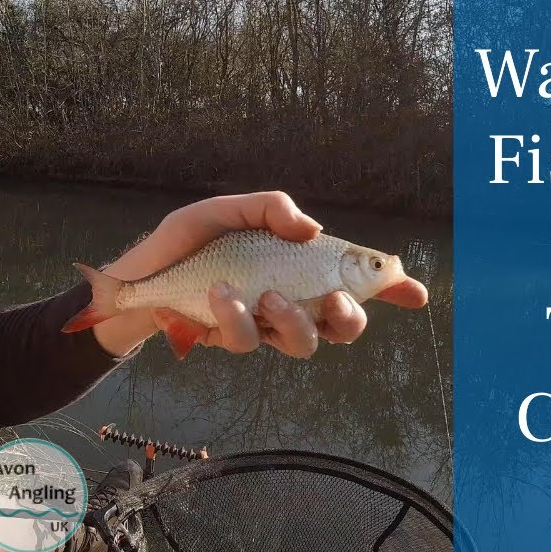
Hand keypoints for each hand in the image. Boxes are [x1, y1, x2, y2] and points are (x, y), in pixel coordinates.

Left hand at [90, 192, 427, 357]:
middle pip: (343, 325)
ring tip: (266, 297)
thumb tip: (311, 229)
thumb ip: (269, 208)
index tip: (415, 292)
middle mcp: (290, 299)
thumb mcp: (226, 210)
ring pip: (303, 343)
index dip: (391, 288)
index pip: (355, 279)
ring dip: (292, 321)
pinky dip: (235, 315)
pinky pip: (247, 340)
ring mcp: (263, 324)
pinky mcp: (231, 340)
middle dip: (350, 318)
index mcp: (299, 266)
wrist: (136, 273)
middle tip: (334, 301)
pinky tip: (217, 293)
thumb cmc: (186, 241)